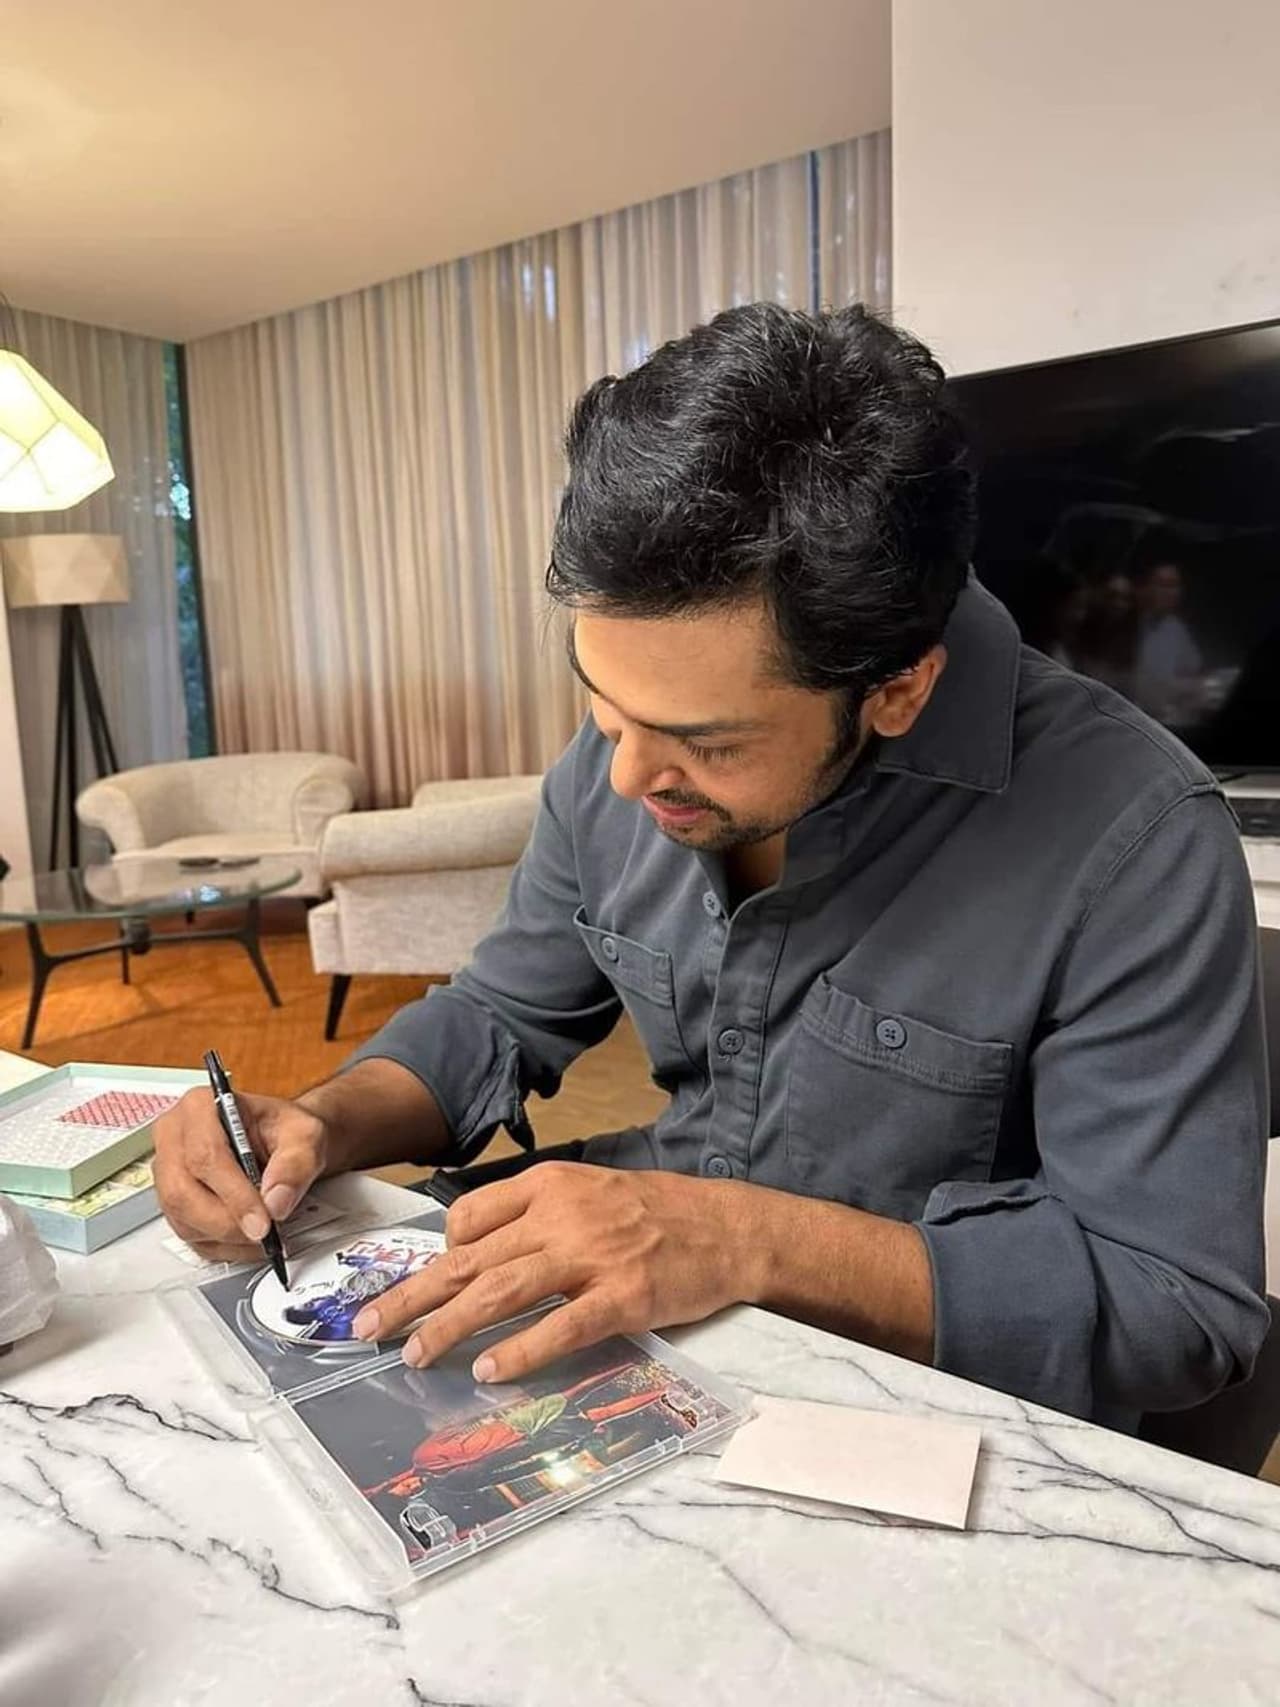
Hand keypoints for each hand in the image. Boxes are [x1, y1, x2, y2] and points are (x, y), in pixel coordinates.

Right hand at [153, 1088, 330, 1261]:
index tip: (263, 1220)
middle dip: (226, 1222)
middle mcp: (174, 1136)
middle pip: (182, 1192)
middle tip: (264, 1234)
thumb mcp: (305, 1135)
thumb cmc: (284, 1130)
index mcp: (199, 1107)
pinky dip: (221, 1245)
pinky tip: (249, 1241)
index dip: (234, 1194)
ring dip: (225, 1237)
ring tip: (263, 1235)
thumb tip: (276, 1201)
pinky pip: (187, 1234)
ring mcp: (168, 1171)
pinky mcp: (173, 1201)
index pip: (206, 1155)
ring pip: (182, 1217)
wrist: (280, 1142)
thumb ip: (295, 1163)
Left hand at [351, 1162, 751, 1382]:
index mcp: (551, 1184)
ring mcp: (592, 1256)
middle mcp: (563, 1216)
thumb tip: (472, 1247)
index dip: (438, 1256)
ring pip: (501, 1291)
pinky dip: (522, 1350)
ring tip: (414, 1356)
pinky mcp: (622, 1297)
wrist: (729, 1227)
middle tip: (368, 1329)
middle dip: (413, 1295)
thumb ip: (535, 1211)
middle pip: (470, 1259)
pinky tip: (491, 1371)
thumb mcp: (590, 1188)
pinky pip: (560, 1326)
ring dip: (449, 1326)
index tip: (418, 1287)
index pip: (470, 1217)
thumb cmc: (657, 1212)